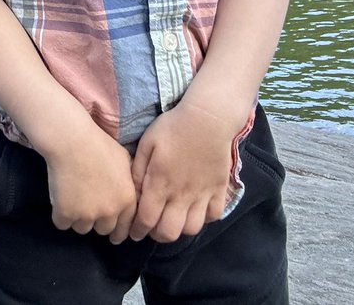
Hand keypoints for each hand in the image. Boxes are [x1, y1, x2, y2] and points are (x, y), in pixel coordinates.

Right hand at [44, 123, 137, 243]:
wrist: (71, 141)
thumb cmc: (99, 144)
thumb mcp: (125, 160)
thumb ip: (130, 182)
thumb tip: (131, 192)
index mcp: (127, 200)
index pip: (124, 228)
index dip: (117, 230)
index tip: (112, 231)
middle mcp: (109, 211)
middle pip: (103, 230)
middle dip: (97, 221)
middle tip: (89, 208)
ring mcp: (87, 215)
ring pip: (82, 228)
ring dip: (78, 218)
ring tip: (73, 199)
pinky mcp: (65, 213)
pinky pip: (62, 224)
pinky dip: (60, 215)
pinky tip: (60, 200)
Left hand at [129, 99, 241, 242]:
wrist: (208, 118)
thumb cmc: (173, 127)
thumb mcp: (147, 143)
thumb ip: (138, 170)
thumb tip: (133, 193)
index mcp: (160, 183)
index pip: (146, 219)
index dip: (137, 230)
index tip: (133, 232)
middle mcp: (181, 194)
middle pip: (169, 232)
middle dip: (157, 235)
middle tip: (153, 227)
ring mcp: (203, 194)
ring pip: (192, 228)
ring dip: (180, 228)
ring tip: (174, 218)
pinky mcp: (219, 189)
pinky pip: (214, 216)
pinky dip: (204, 218)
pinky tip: (196, 209)